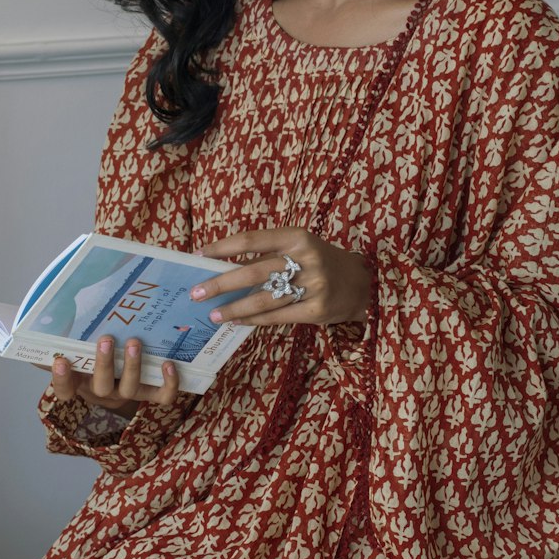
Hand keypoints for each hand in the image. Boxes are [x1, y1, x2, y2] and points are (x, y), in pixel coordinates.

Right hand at [50, 336, 181, 414]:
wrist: (115, 372)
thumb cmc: (89, 356)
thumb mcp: (70, 348)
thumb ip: (52, 343)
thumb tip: (33, 329)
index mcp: (79, 384)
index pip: (64, 390)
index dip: (62, 379)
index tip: (61, 361)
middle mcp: (102, 392)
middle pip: (101, 387)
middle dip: (104, 363)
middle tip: (105, 340)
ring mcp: (126, 393)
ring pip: (130, 389)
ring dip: (133, 367)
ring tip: (135, 343)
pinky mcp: (149, 392)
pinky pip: (161, 396)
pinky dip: (169, 384)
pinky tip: (168, 364)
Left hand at [194, 229, 371, 327]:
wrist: (363, 284)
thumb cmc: (321, 262)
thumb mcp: (300, 248)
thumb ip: (269, 255)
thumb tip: (224, 268)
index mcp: (298, 237)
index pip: (252, 240)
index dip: (223, 247)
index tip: (199, 255)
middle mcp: (306, 259)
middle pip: (253, 272)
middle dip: (220, 284)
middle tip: (196, 293)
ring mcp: (313, 286)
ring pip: (263, 298)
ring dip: (234, 308)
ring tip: (213, 314)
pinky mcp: (317, 310)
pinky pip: (277, 316)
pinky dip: (254, 320)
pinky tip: (237, 322)